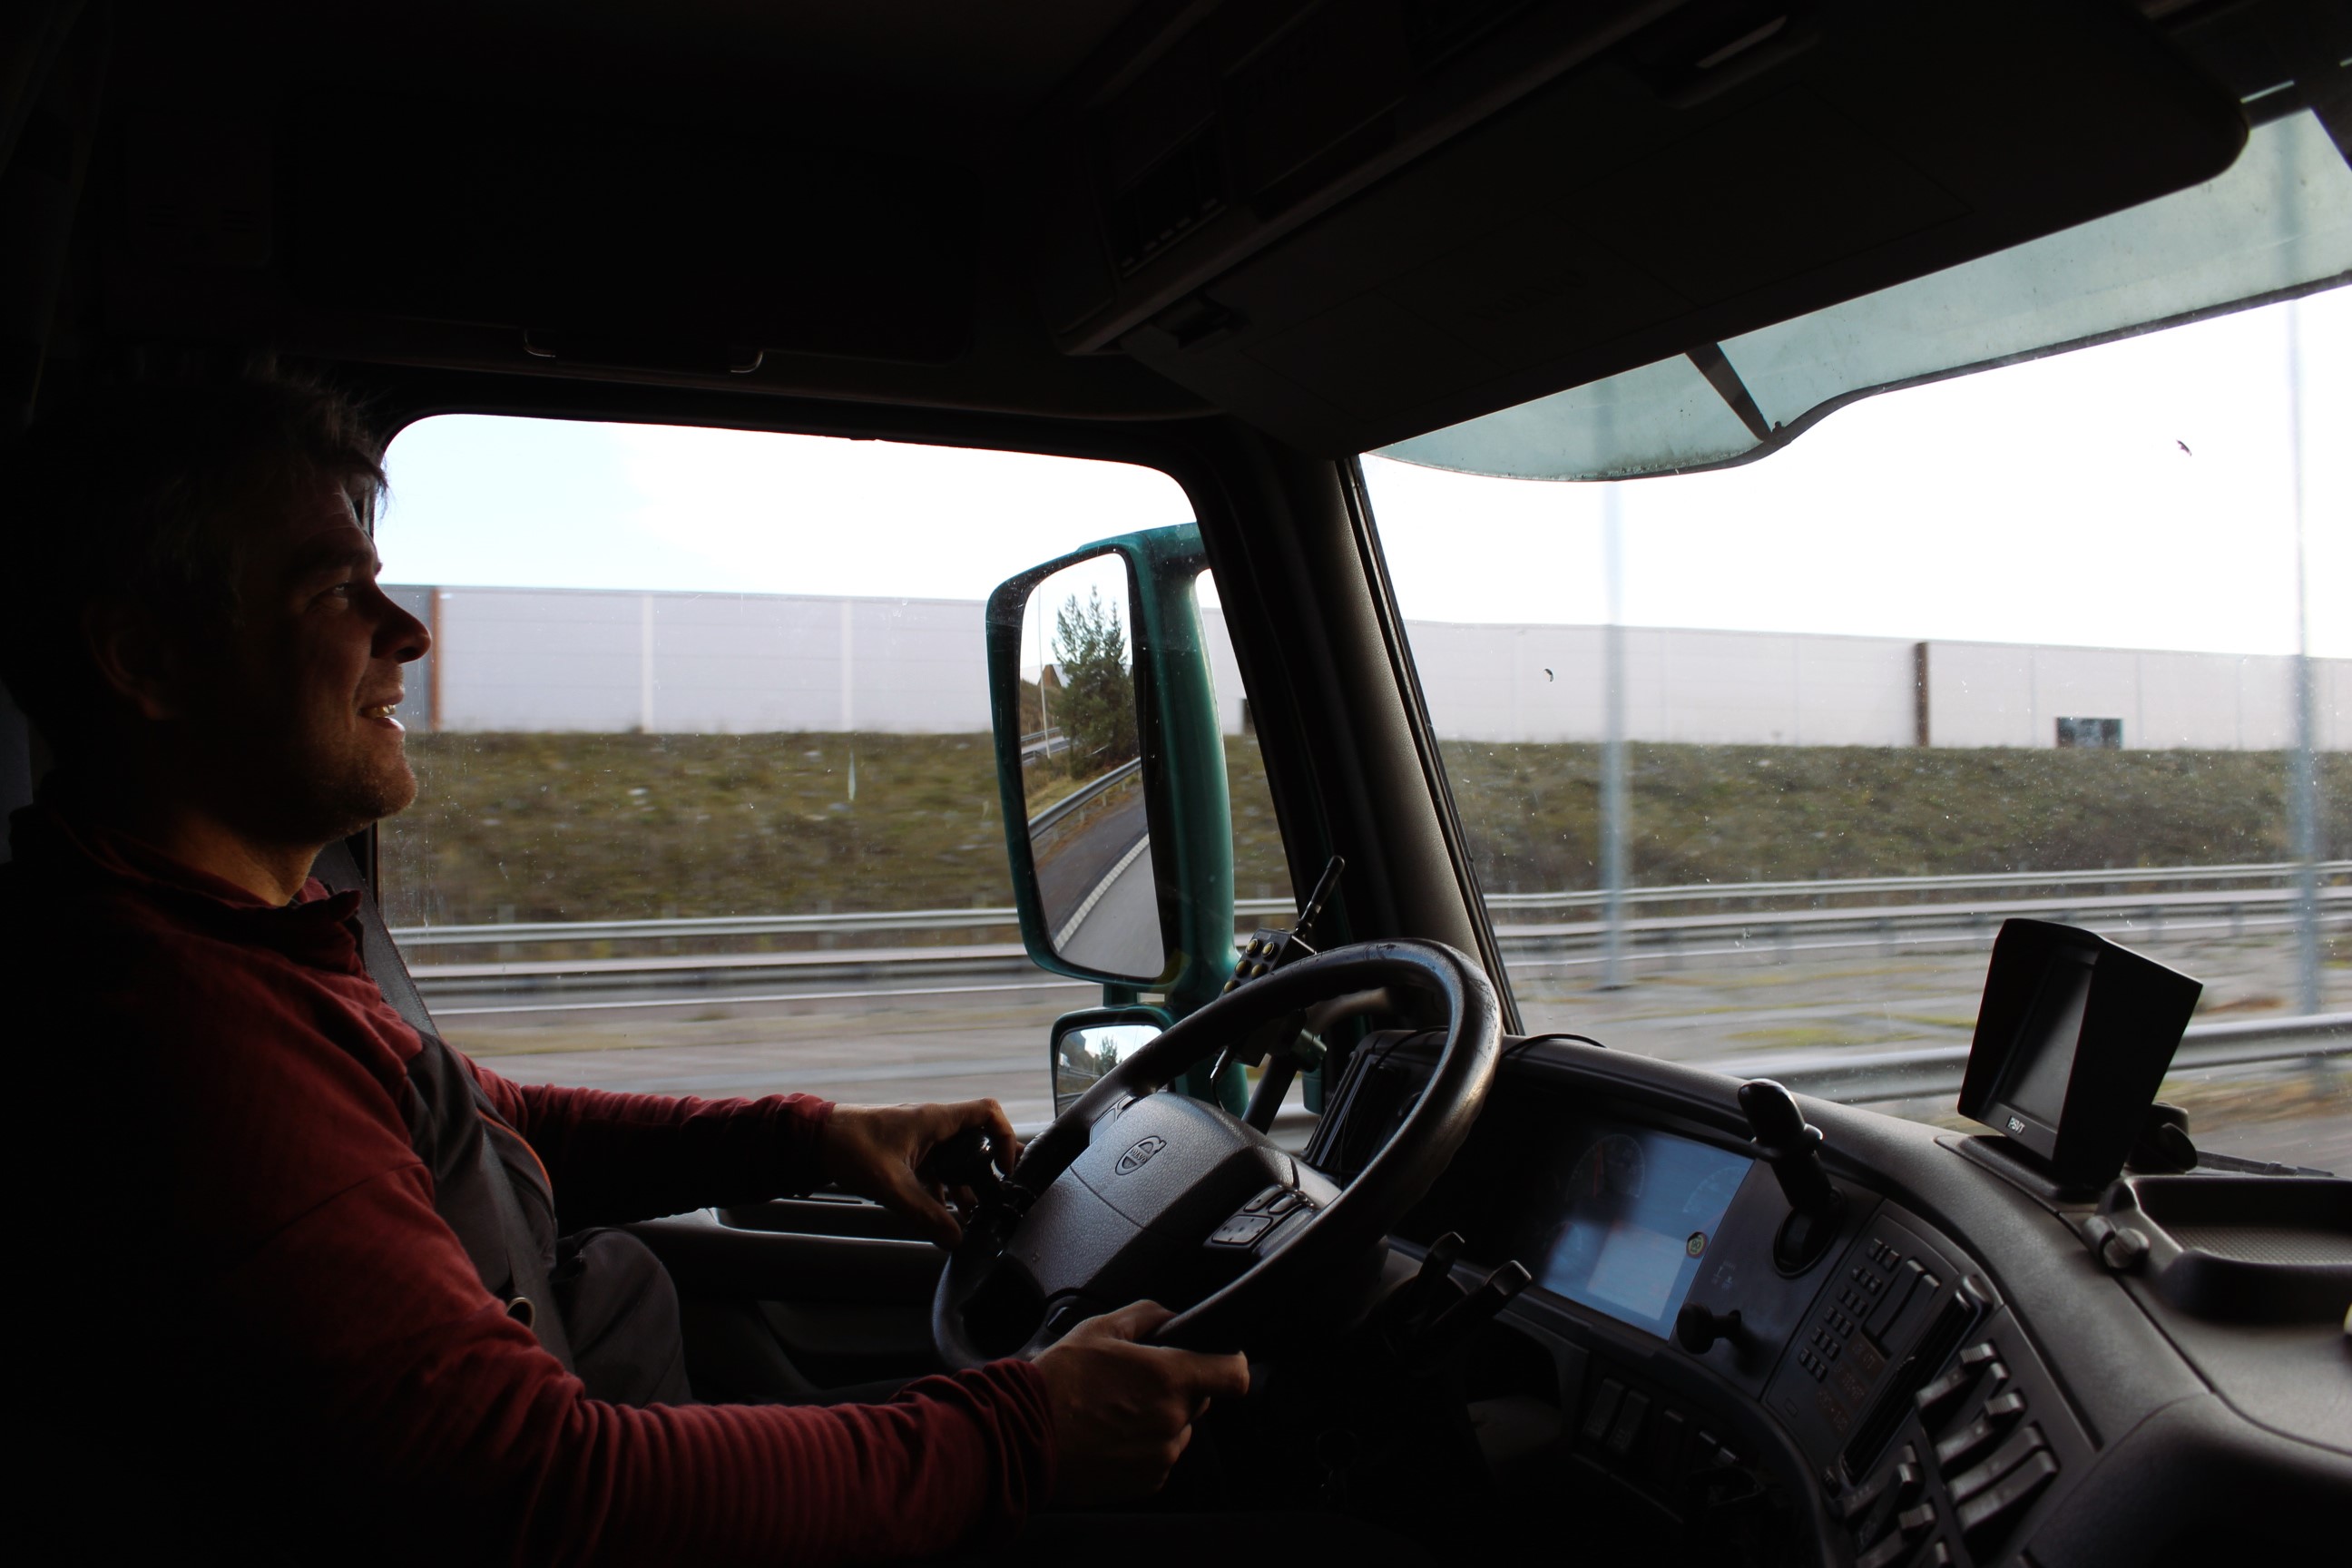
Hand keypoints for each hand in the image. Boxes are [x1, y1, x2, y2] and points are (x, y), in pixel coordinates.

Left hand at [818, 1099, 1020, 1247]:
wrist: (815, 1140)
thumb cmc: (850, 1147)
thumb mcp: (892, 1185)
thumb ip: (925, 1214)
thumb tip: (955, 1239)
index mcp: (935, 1120)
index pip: (988, 1113)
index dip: (1005, 1138)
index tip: (1005, 1169)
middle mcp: (932, 1127)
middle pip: (976, 1143)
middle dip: (987, 1173)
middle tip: (995, 1201)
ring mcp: (920, 1141)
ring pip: (955, 1161)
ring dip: (965, 1187)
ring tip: (972, 1217)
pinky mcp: (906, 1155)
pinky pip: (935, 1172)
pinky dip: (942, 1192)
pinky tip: (943, 1217)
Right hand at [1031, 1302, 1250, 1508]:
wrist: (1024, 1438)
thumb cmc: (1057, 1384)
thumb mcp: (1098, 1328)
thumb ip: (1146, 1314)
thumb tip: (1170, 1317)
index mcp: (1169, 1379)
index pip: (1234, 1374)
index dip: (1230, 1362)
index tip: (1218, 1360)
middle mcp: (1173, 1420)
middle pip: (1200, 1399)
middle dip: (1178, 1388)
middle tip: (1137, 1382)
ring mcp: (1161, 1455)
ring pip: (1178, 1429)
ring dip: (1159, 1418)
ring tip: (1115, 1410)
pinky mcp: (1147, 1482)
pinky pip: (1160, 1457)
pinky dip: (1144, 1446)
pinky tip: (1110, 1435)